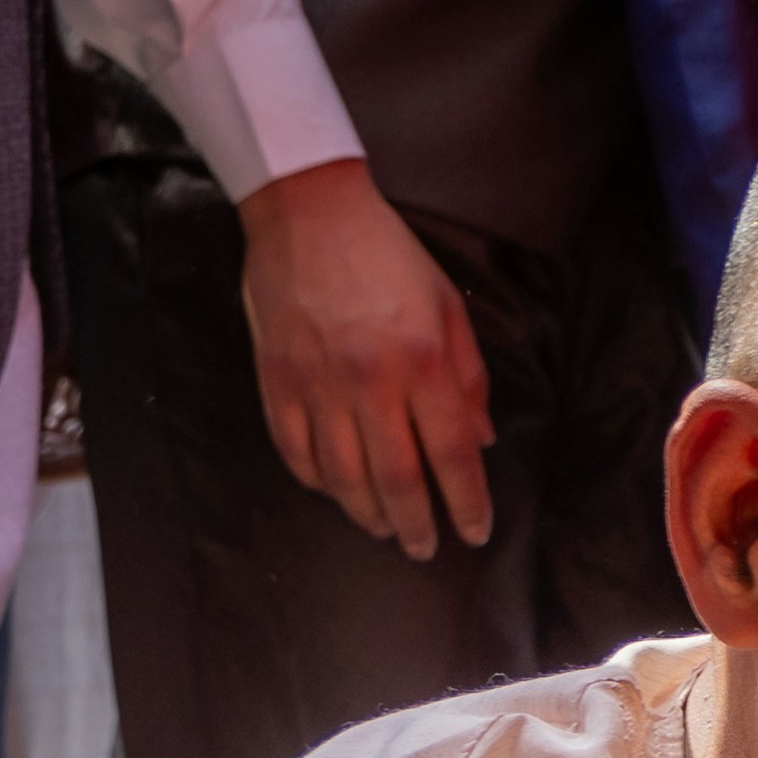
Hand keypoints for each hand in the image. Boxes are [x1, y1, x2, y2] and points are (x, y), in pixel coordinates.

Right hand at [238, 156, 494, 560]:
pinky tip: (336, 490)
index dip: (467, 503)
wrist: (307, 209)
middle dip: (417, 526)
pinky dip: (318, 483)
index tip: (475, 532)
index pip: (452, 454)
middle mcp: (370, 382)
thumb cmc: (386, 254)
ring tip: (385, 528)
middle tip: (426, 548)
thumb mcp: (447, 305)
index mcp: (422, 361)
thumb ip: (468, 376)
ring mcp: (318, 385)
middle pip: (398, 481)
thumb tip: (480, 440)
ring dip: (368, 515)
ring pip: (344, 479)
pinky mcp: (277, 382)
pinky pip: (297, 453)